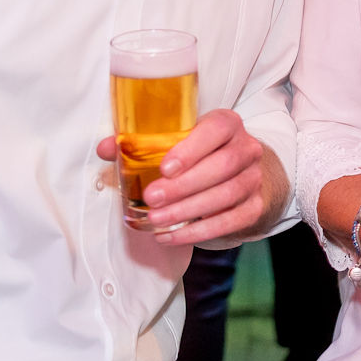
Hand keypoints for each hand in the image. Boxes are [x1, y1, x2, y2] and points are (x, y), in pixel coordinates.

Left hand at [96, 109, 286, 245]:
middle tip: (151, 198)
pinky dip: (199, 231)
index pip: (217, 129)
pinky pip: (230, 221)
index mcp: (227, 124)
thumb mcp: (179, 140)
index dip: (192, 149)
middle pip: (222, 166)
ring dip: (188, 210)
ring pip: (226, 194)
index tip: (165, 167)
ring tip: (157, 219)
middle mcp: (246, 148)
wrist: (242, 172)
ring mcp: (254, 178)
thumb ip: (143, 143)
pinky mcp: (254, 206)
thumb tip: (106, 148)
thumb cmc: (201, 154)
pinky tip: (172, 236)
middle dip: (184, 185)